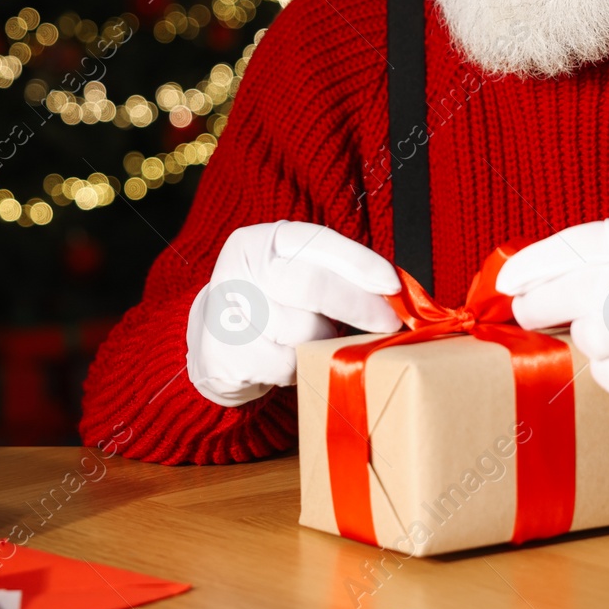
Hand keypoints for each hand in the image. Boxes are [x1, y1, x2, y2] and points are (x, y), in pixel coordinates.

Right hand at [186, 221, 402, 406]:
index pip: (316, 243)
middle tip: (389, 322)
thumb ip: (335, 274)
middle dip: (358, 305)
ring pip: (304, 330)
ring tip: (311, 338)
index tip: (392, 285)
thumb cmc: (271, 304)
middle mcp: (238, 269)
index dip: (358, 263)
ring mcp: (227, 312)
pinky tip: (288, 359)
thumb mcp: (294, 274)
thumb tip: (393, 291)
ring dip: (323, 340)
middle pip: (312, 286)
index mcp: (259, 241)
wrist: (214, 342)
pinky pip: (288, 365)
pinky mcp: (226, 354)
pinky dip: (301, 367)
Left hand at [494, 210, 608, 398]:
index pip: (557, 253)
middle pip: (550, 303)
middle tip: (535, 312)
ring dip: (593, 338)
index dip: (523, 272)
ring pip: (583, 342)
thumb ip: (590, 250)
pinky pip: (607, 376)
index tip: (504, 284)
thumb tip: (523, 276)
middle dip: (535, 310)